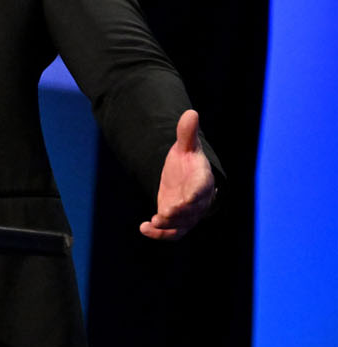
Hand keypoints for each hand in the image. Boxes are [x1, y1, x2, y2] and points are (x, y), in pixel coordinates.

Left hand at [141, 109, 215, 240]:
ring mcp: (187, 214)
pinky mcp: (176, 221)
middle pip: (192, 211)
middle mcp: (198, 201)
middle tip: (163, 214)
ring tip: (152, 223)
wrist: (186, 177)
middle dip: (179, 214)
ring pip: (181, 225)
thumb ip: (187, 133)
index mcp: (203, 182)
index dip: (194, 196)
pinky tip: (143, 227)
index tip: (183, 200)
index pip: (202, 190)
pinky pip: (171, 232)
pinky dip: (159, 233)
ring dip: (167, 226)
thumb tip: (191, 112)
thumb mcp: (187, 147)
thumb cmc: (188, 162)